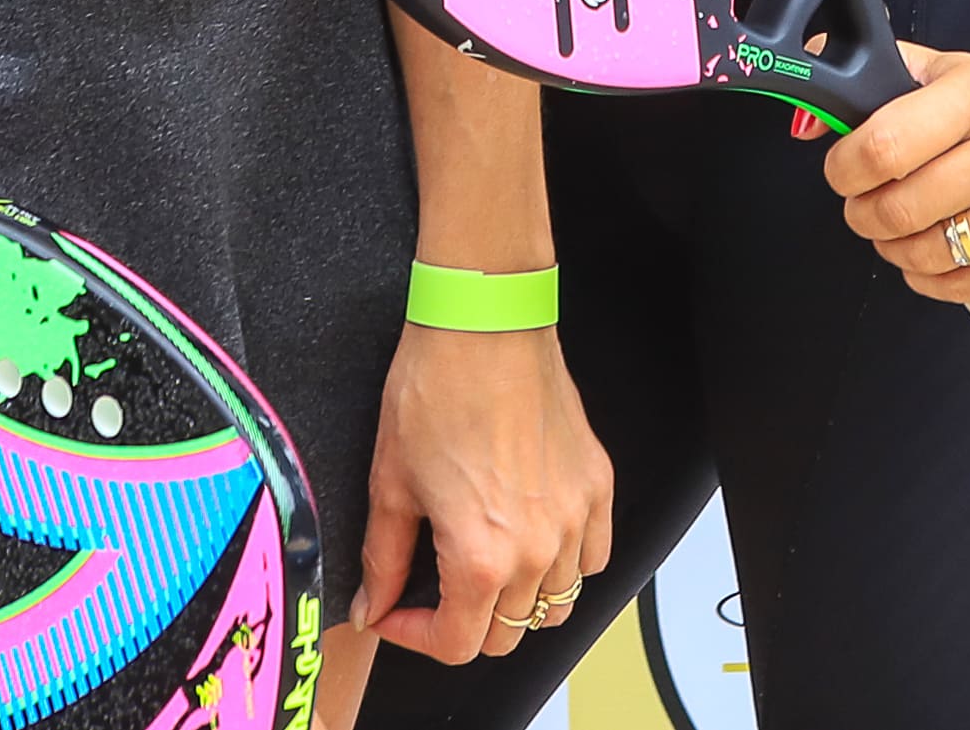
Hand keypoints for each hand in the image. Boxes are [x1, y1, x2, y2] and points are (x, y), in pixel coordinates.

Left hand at [352, 317, 616, 664]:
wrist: (485, 325)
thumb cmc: (436, 389)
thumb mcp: (392, 482)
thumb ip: (383, 559)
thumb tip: (372, 603)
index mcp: (481, 556)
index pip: (457, 644)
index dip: (414, 636)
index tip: (396, 611)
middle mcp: (538, 549)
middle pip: (507, 633)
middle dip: (461, 623)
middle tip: (431, 590)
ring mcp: (576, 519)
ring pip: (556, 604)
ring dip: (516, 600)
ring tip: (484, 566)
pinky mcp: (597, 487)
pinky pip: (593, 557)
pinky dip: (565, 566)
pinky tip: (533, 539)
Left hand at [823, 42, 969, 302]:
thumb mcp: (934, 68)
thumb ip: (865, 81)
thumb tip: (809, 122)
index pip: (884, 147)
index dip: (845, 170)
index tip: (842, 172)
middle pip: (903, 209)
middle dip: (865, 215)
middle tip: (865, 206)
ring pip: (933, 253)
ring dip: (897, 250)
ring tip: (899, 230)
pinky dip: (934, 280)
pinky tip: (931, 257)